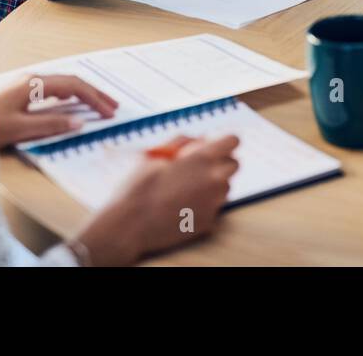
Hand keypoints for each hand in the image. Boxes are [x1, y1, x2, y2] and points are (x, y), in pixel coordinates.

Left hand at [0, 75, 118, 148]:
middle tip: (113, 105)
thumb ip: (50, 125)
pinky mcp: (16, 89)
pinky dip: (67, 94)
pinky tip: (69, 103)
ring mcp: (23, 82)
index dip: (94, 98)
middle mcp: (30, 78)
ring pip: (61, 83)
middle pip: (70, 81)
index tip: (110, 112)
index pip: (73, 86)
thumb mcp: (18, 129)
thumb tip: (79, 122)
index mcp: (33, 84)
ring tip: (97, 104)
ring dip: (81, 93)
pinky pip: (50, 87)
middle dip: (94, 93)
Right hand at [71, 135, 239, 265]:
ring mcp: (214, 203)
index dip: (223, 142)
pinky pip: (213, 208)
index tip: (213, 147)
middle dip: (220, 163)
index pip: (233, 141)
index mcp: (203, 159)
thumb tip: (199, 139)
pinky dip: (203, 205)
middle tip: (198, 168)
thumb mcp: (156, 154)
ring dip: (212, 184)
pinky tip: (182, 206)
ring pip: (225, 187)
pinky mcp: (208, 222)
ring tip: (186, 189)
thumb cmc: (139, 186)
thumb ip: (182, 142)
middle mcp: (214, 180)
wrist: (129, 224)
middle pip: (233, 165)